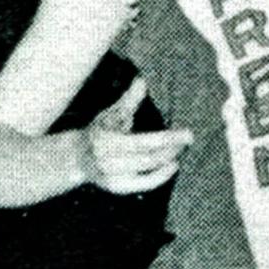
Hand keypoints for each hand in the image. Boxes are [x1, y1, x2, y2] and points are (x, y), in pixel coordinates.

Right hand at [81, 76, 192, 194]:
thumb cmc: (101, 130)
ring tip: (182, 148)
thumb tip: (142, 80)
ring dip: (167, 159)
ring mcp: (112, 177)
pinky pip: (143, 184)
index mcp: (106, 141)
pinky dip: (160, 176)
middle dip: (170, 148)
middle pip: (147, 158)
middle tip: (189, 138)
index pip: (143, 142)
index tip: (186, 133)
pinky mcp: (118, 187)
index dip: (166, 139)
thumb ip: (129, 99)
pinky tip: (174, 164)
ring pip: (147, 170)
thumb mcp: (112, 113)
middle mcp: (108, 162)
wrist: (78, 157)